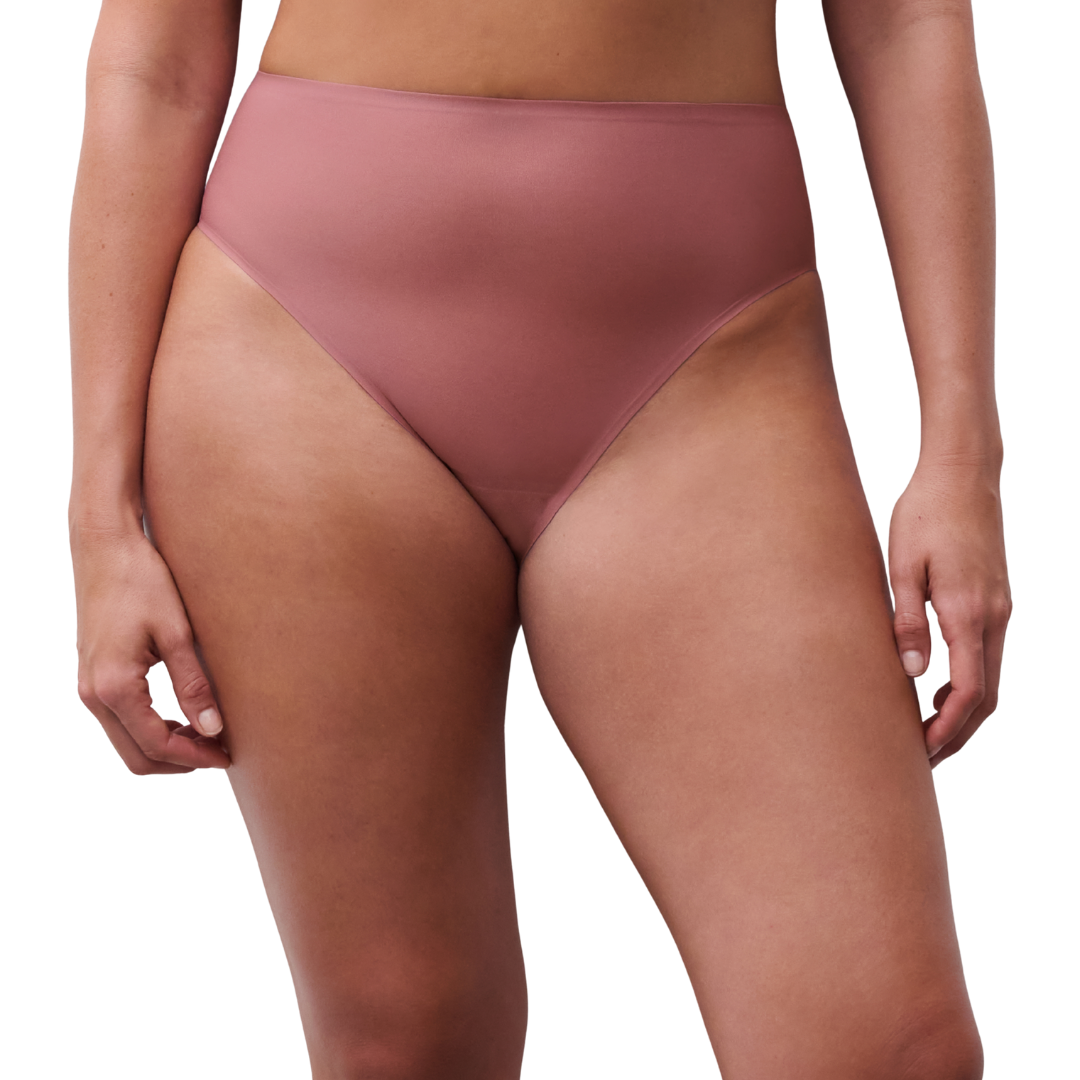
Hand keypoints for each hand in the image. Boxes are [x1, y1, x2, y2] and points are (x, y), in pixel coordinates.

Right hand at [73, 526, 229, 773]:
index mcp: (113, 687)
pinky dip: (151, 729)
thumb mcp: (176, 633)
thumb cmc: (142, 580)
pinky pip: (121, 720)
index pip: (156, 746)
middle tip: (222, 752)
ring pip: (127, 741)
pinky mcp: (94, 675)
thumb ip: (193, 685)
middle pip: (136, 756)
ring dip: (166, 747)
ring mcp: (89, 686)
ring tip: (209, 736)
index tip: (228, 756)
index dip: (195, 758)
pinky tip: (184, 717)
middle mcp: (93, 693)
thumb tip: (213, 730)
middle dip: (180, 761)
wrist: (105, 546)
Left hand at [888, 460, 1010, 764]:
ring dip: (964, 712)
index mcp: (969, 611)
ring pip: (990, 678)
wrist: (963, 473)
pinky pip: (987, 656)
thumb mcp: (902, 566)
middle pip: (986, 696)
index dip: (947, 728)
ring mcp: (1001, 608)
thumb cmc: (925, 513)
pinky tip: (937, 689)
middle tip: (922, 760)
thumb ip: (907, 620)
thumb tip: (910, 674)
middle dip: (956, 733)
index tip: (921, 753)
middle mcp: (994, 616)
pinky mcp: (996, 599)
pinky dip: (969, 684)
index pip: (969, 691)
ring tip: (926, 733)